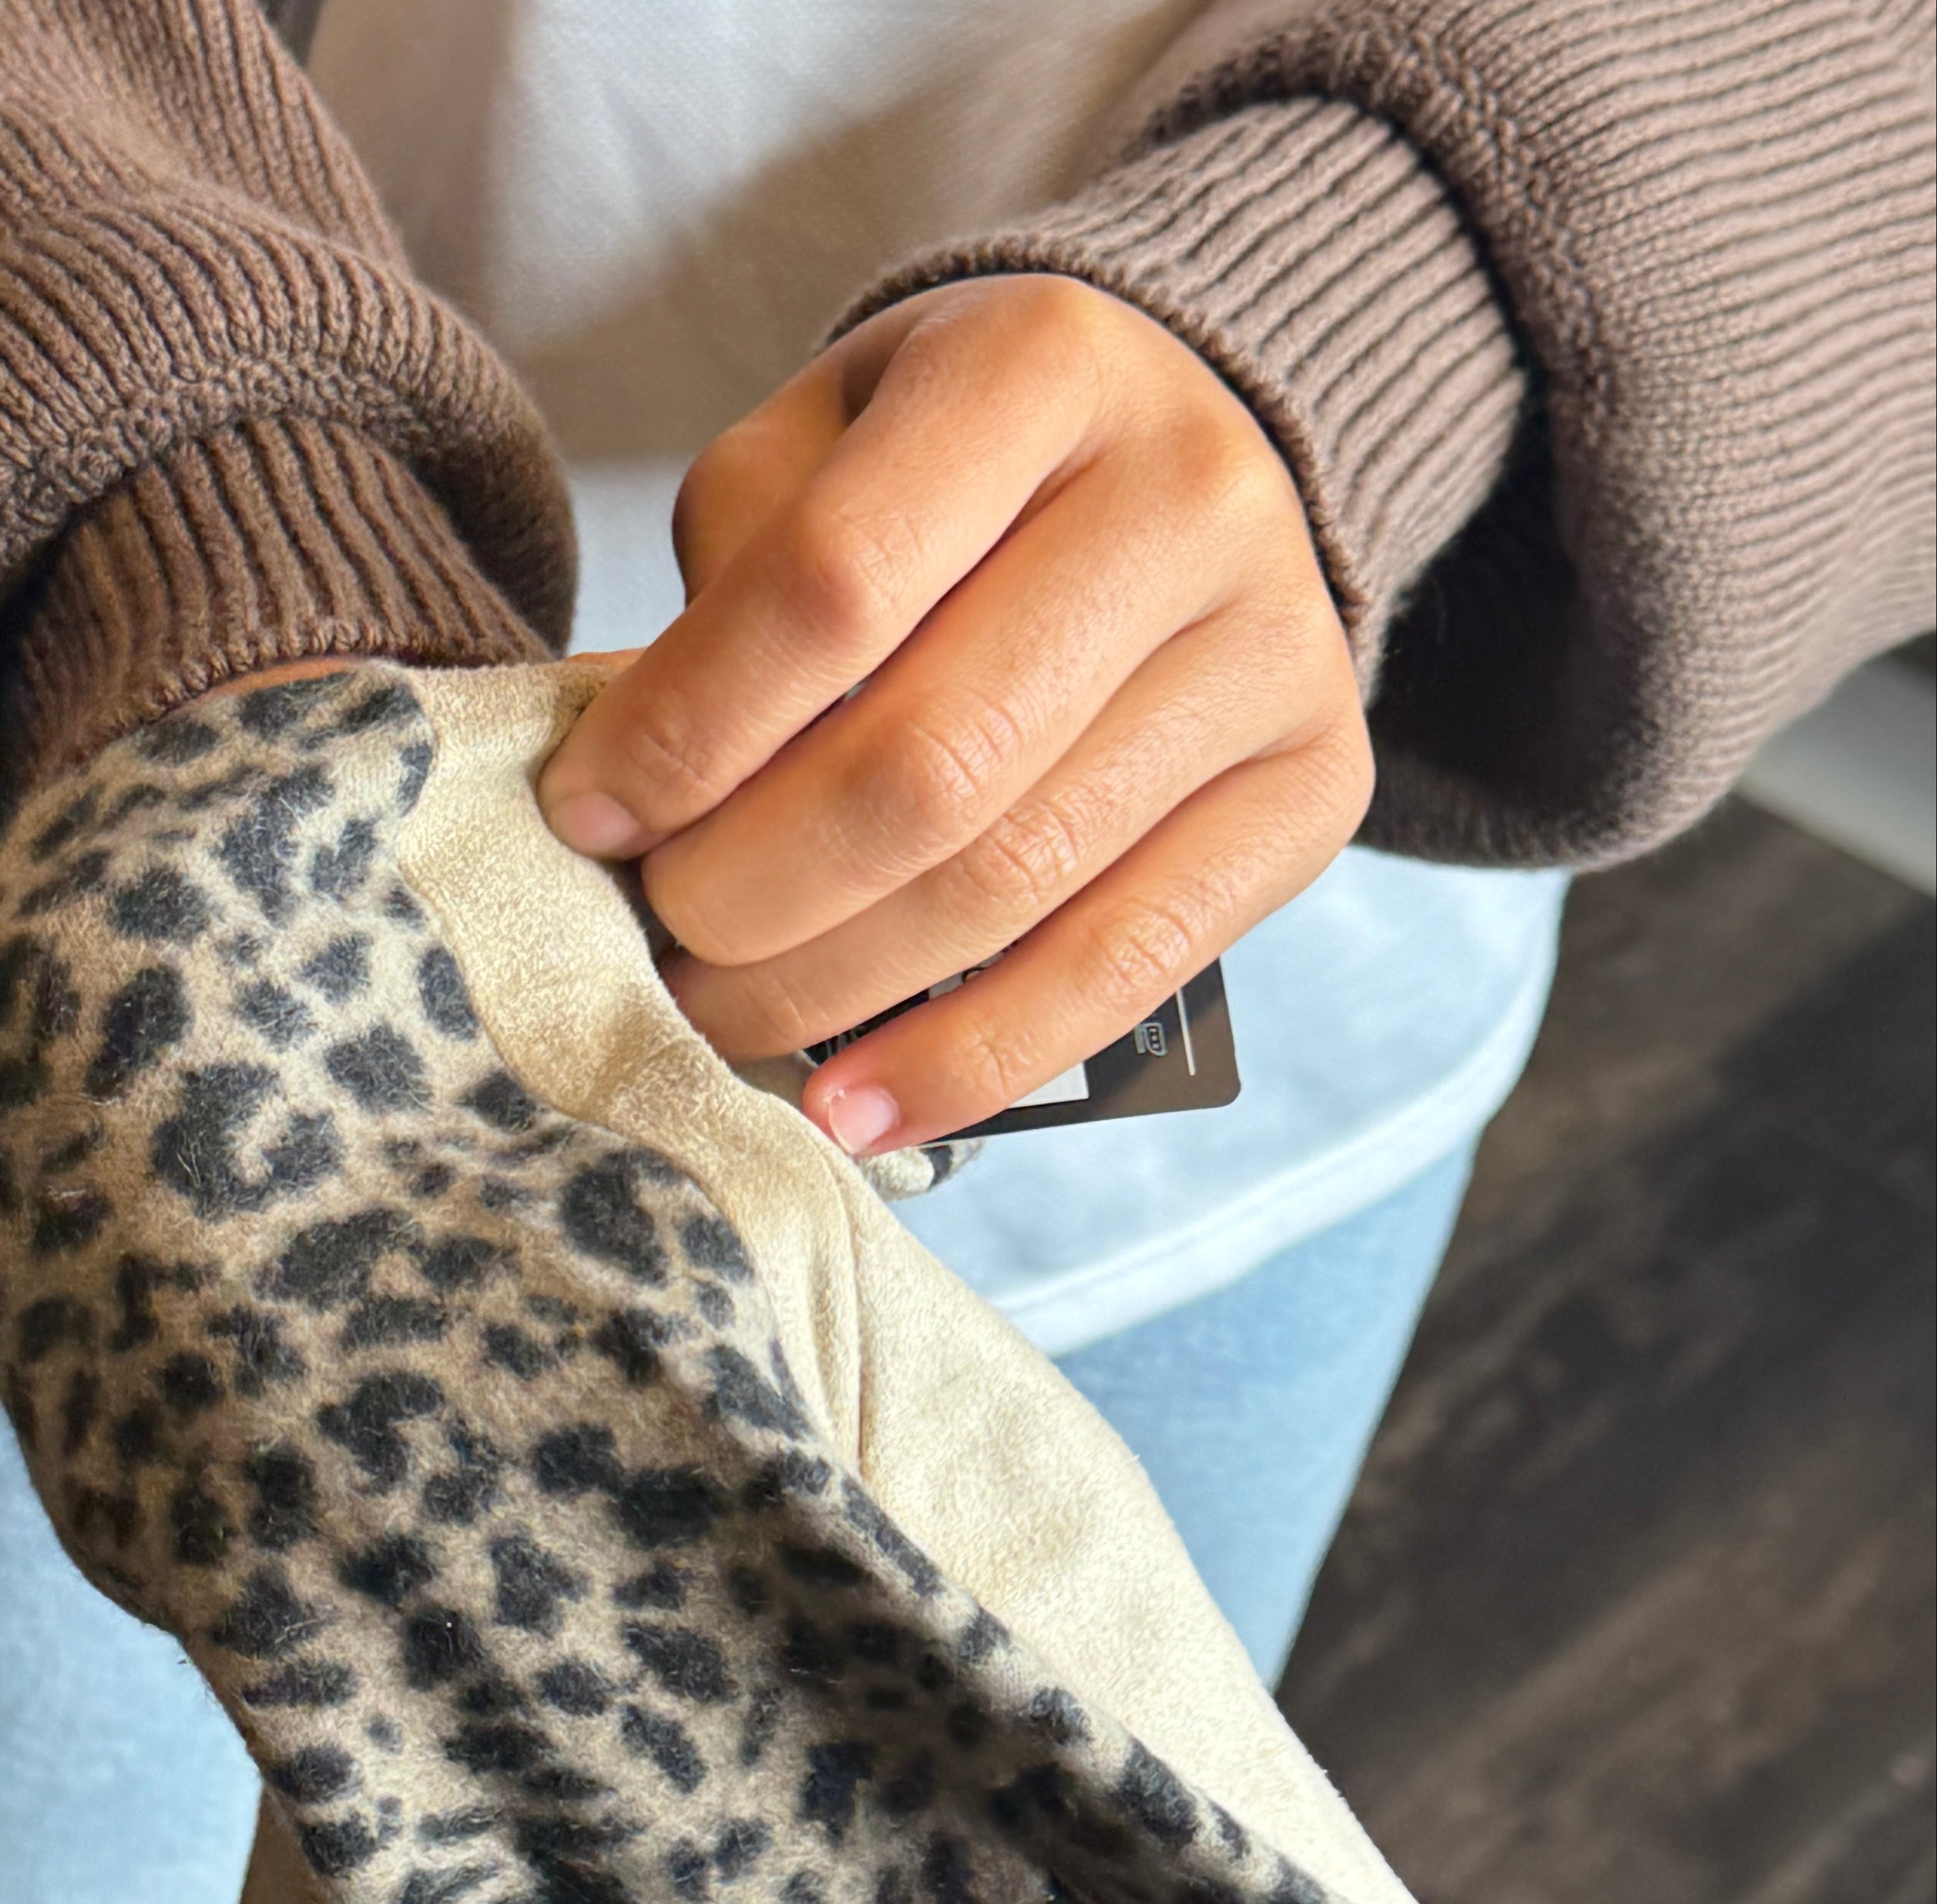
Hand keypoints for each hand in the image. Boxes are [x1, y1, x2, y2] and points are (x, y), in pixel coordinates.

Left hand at [537, 276, 1372, 1151]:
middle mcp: (1190, 498)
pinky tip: (860, 1109)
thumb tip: (646, 801)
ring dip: (835, 987)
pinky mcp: (1315, 793)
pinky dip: (975, 1062)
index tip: (590, 820)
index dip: (686, 734)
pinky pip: (1131, 971)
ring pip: (1017, 881)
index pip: (830, 585)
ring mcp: (1277, 656)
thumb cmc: (960, 473)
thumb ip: (740, 583)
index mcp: (1042, 364)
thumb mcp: (826, 445)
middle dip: (752, 887)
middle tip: (664, 939)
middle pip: (929, 762)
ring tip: (725, 1018)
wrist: (1183, 464)